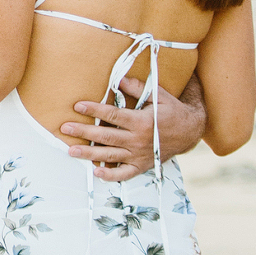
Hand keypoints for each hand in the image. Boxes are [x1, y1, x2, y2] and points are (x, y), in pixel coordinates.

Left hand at [61, 75, 202, 179]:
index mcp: (141, 121)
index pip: (113, 115)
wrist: (190, 131)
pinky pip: (124, 174)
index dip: (94, 110)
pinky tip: (95, 173)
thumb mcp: (159, 95)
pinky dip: (110, 176)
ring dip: (89, 154)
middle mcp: (138, 140)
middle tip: (65, 128)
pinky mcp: (141, 166)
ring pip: (110, 156)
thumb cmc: (172, 110)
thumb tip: (119, 78)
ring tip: (71, 151)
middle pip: (106, 136)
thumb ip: (138, 87)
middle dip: (84, 132)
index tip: (78, 106)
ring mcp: (138, 155)